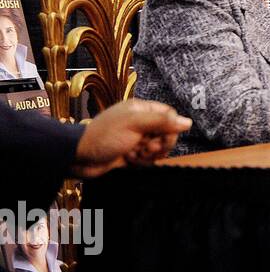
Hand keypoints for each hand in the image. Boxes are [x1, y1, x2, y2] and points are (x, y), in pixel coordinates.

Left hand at [73, 99, 191, 176]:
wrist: (79, 158)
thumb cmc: (103, 136)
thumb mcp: (134, 124)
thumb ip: (162, 121)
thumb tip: (188, 122)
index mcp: (141, 110)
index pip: (170, 116)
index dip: (170, 128)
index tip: (161, 137)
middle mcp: (140, 122)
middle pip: (167, 133)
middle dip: (159, 144)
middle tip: (146, 148)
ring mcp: (136, 138)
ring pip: (159, 147)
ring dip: (149, 154)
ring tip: (133, 154)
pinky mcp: (132, 153)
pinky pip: (148, 158)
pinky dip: (141, 161)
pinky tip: (128, 159)